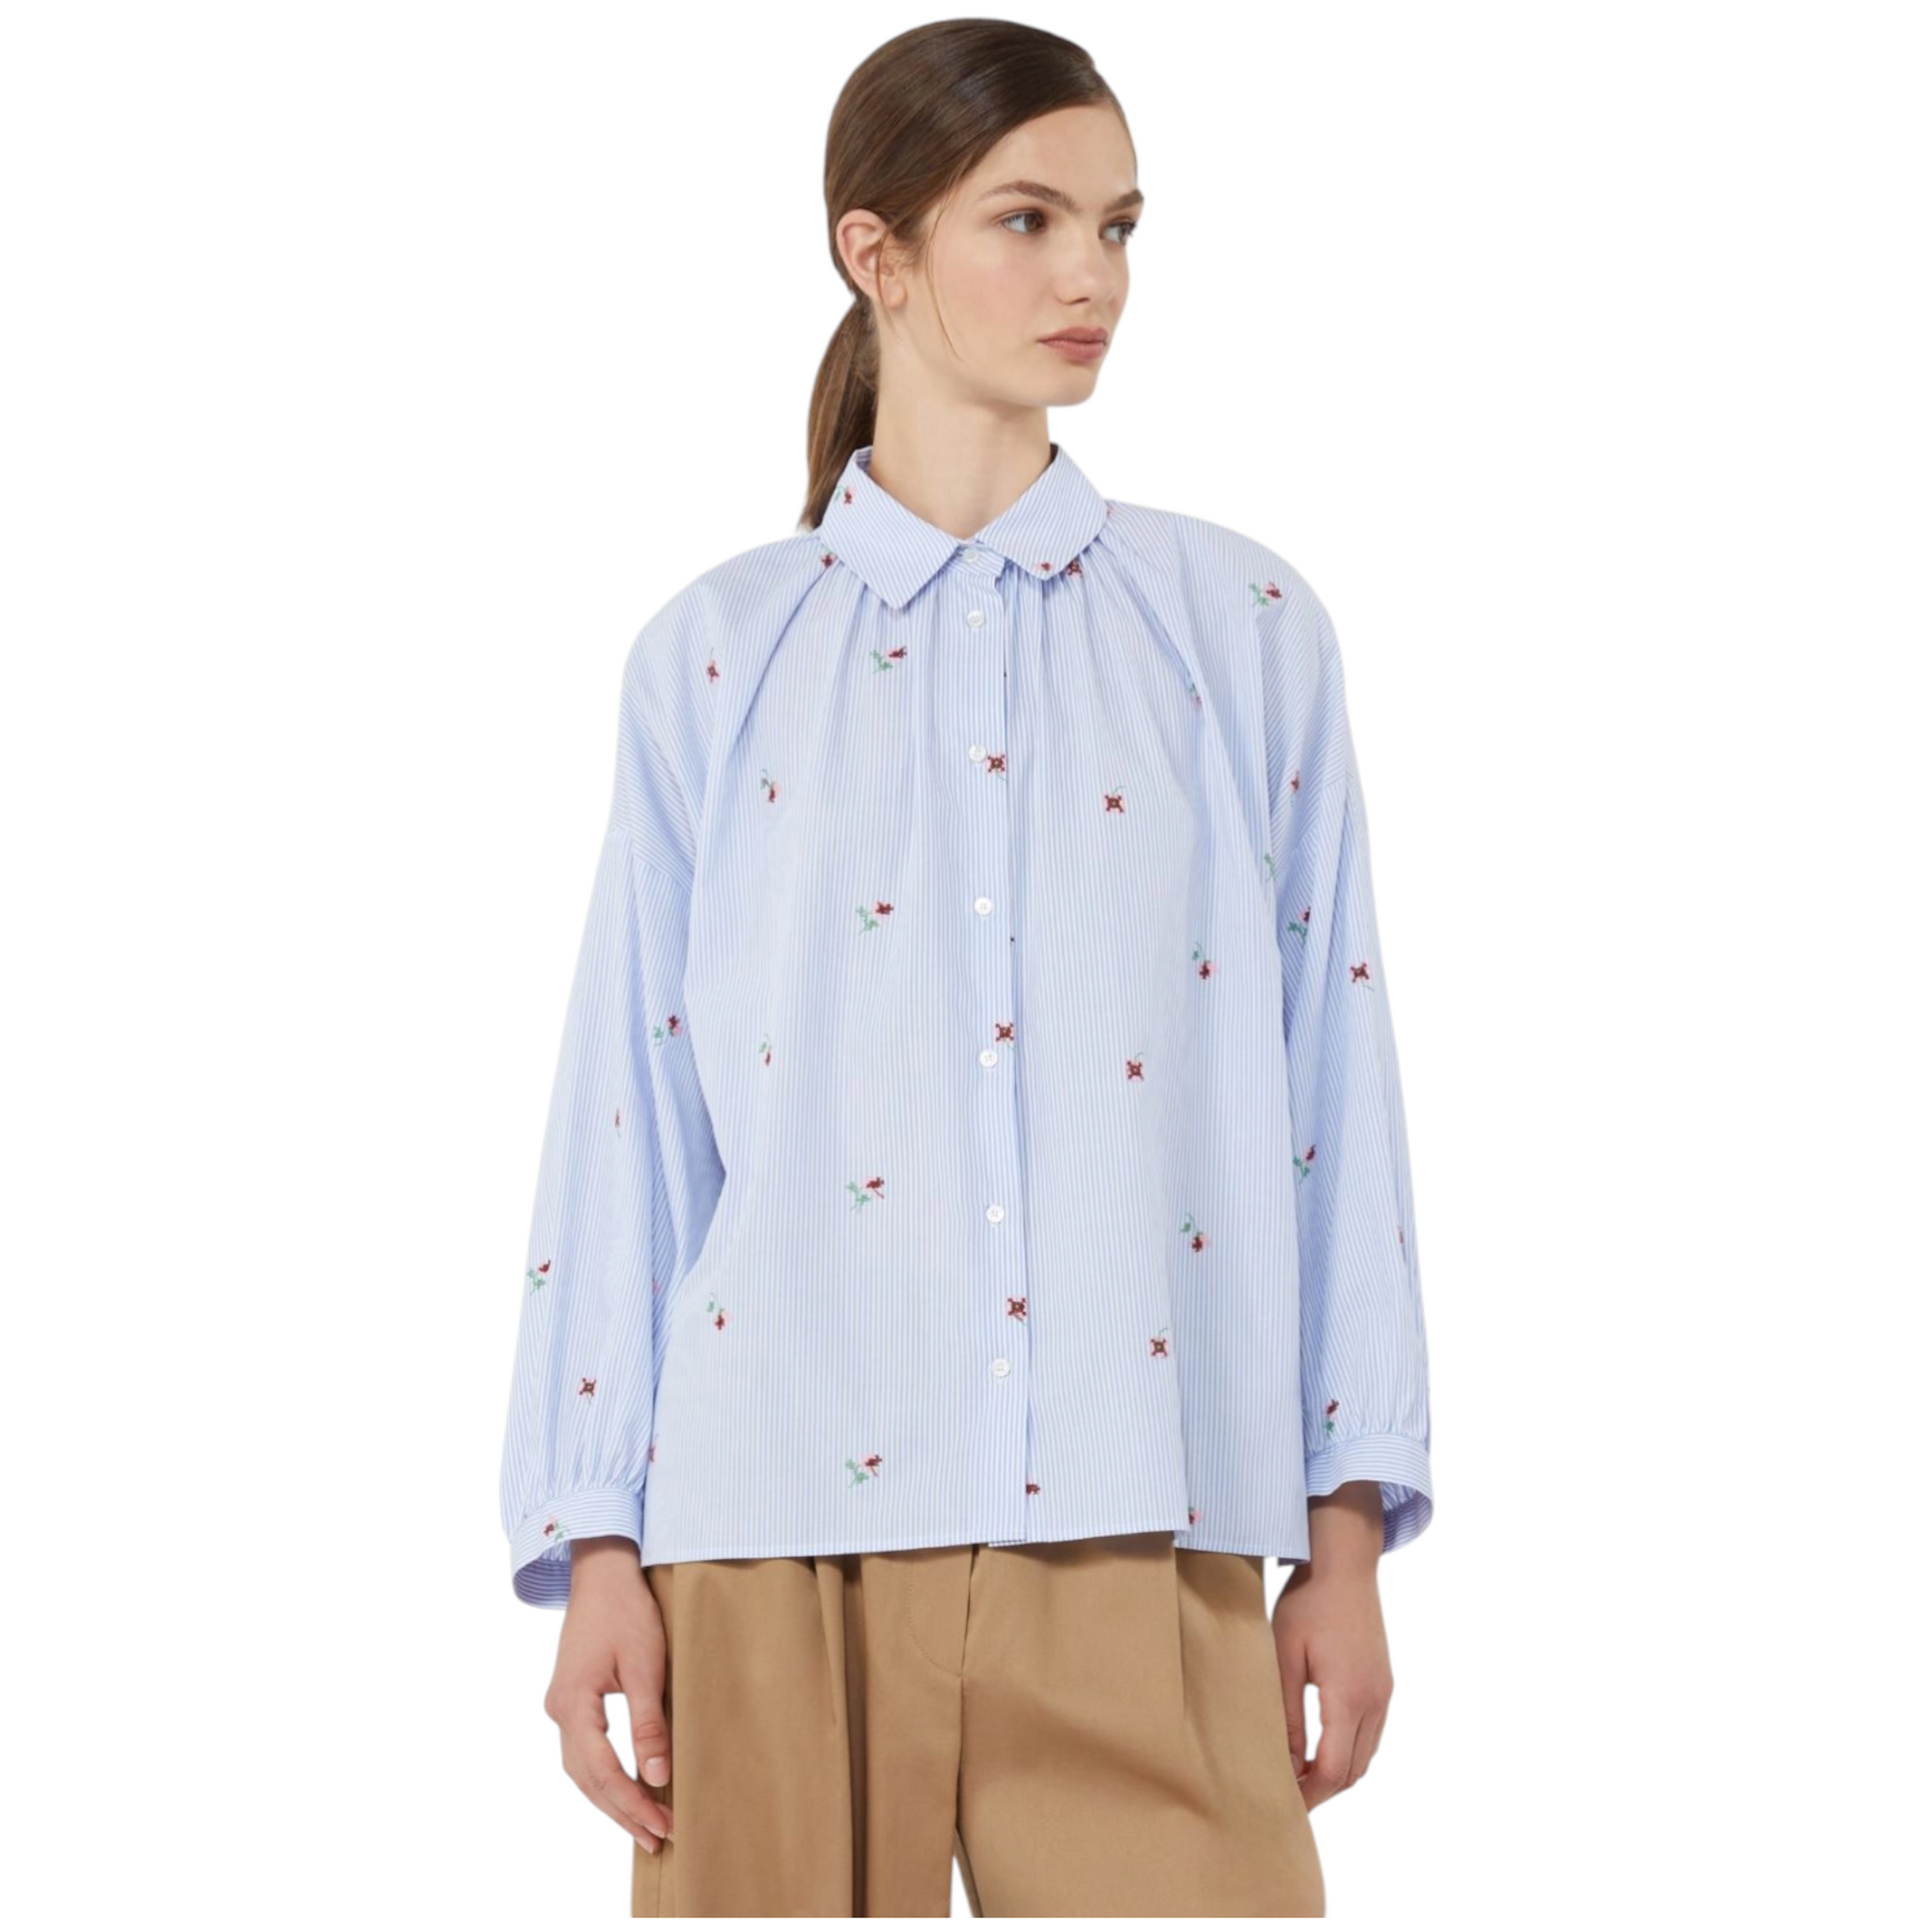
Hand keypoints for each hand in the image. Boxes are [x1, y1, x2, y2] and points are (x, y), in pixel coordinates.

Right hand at [543, 1535, 676, 1854]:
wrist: (603, 1572)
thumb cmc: (627, 1612)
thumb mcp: (646, 1666)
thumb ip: (649, 1725)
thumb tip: (657, 1778)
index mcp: (573, 1704)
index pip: (602, 1772)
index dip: (633, 1804)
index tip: (663, 1826)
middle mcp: (559, 1711)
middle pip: (587, 1780)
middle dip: (622, 1812)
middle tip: (658, 1840)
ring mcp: (561, 1705)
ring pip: (582, 1770)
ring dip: (612, 1799)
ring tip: (645, 1826)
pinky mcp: (571, 1699)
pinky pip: (584, 1752)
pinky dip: (605, 1776)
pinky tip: (626, 1788)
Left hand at [1272, 1481, 1392, 1809]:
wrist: (1345, 1562)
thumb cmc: (1308, 1603)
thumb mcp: (1285, 1657)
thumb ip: (1287, 1713)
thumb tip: (1286, 1762)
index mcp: (1349, 1697)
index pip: (1334, 1770)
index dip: (1310, 1794)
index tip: (1284, 1805)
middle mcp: (1375, 1701)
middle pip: (1354, 1770)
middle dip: (1323, 1789)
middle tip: (1288, 1796)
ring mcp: (1384, 1691)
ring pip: (1366, 1754)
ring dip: (1338, 1771)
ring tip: (1301, 1774)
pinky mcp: (1384, 1681)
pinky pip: (1372, 1732)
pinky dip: (1350, 1750)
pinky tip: (1322, 1745)